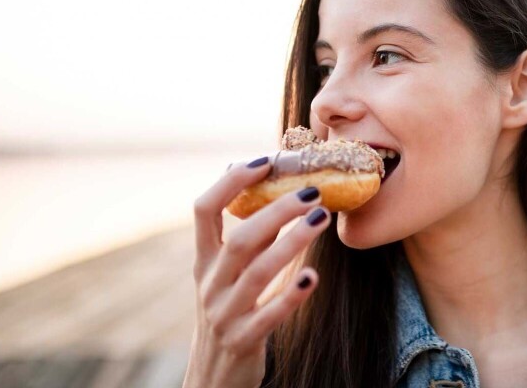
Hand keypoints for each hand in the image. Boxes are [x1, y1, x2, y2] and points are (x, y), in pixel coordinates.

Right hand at [182, 156, 329, 387]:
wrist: (212, 378)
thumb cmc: (228, 312)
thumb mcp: (228, 275)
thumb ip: (247, 239)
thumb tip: (273, 191)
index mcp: (204, 261)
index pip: (204, 210)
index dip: (231, 182)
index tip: (263, 161)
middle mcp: (210, 284)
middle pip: (240, 239)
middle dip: (276, 210)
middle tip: (313, 190)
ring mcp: (224, 314)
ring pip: (257, 273)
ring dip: (292, 242)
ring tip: (322, 218)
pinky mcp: (243, 341)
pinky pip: (268, 316)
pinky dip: (291, 295)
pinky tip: (314, 276)